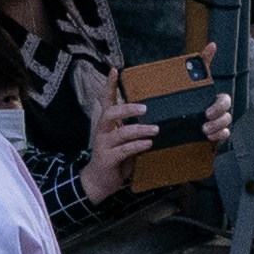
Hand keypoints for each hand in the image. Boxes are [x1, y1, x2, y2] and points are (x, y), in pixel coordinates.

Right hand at [80, 84, 146, 201]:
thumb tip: (154, 121)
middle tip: (145, 108)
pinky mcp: (107, 159)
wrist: (98, 183)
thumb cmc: (114, 159)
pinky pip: (124, 150)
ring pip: (120, 133)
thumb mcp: (123, 142)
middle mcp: (102, 131)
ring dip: (139, 130)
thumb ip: (133, 132)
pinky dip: (137, 146)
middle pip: (110, 113)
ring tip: (155, 130)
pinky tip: (148, 144)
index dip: (109, 85)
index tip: (114, 70)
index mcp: (106, 124)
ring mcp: (103, 145)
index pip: (106, 101)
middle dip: (127, 108)